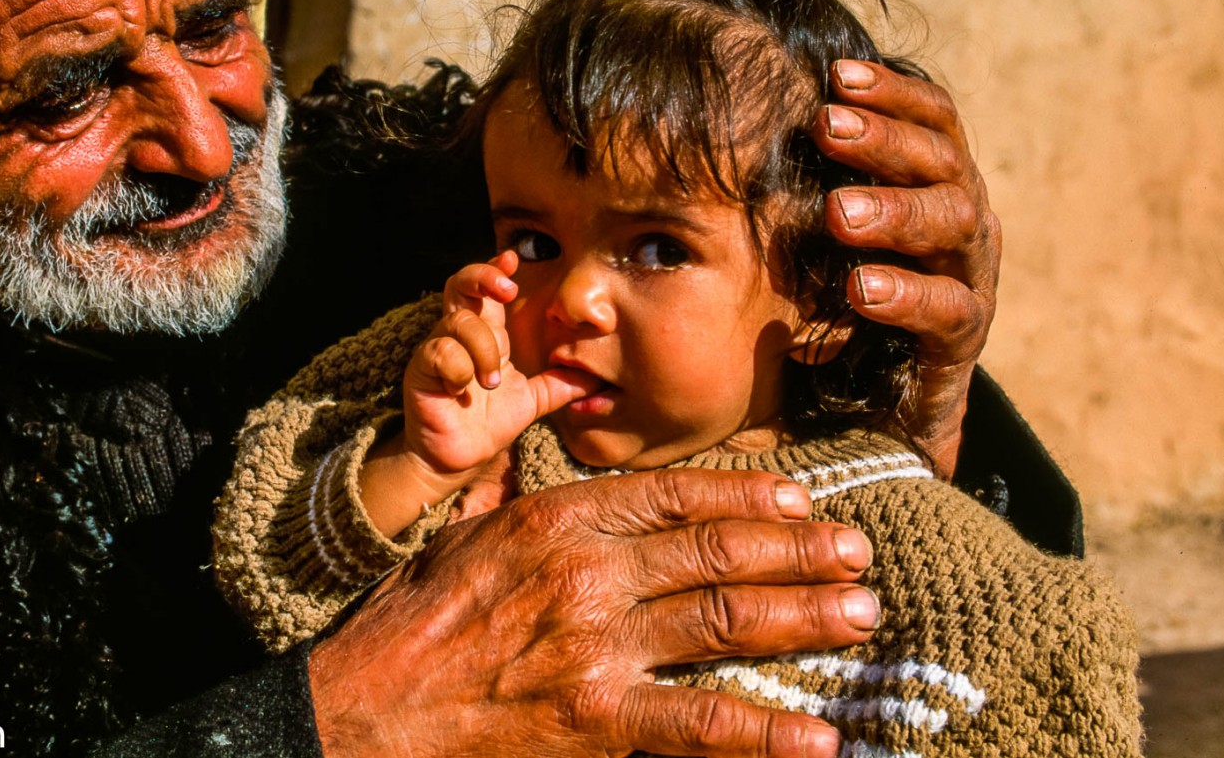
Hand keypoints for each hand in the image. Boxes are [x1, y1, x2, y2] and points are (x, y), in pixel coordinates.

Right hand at [311, 469, 876, 757]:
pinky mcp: (596, 721)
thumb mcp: (464, 538)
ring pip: (725, 619)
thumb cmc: (406, 623)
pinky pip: (701, 723)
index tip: (800, 493)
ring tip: (862, 610)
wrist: (361, 709)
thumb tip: (564, 493)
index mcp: (556, 518)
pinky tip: (820, 736)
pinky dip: (768, 732)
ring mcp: (596, 645)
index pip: (674, 492)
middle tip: (856, 550)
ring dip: (805, 614)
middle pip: (717, 549)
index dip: (747, 491)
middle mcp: (587, 570)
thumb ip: (525, 510)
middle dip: (798, 548)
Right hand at [402, 252, 597, 477]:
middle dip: (483, 276)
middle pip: (459, 284)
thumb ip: (560, 384)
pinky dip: (458, 367)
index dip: (496, 269)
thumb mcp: (534, 401)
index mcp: (487, 335)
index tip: (514, 259)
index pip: (487, 290)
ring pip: (459, 321)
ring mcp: (437, 350)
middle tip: (507, 289)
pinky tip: (462, 389)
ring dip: (482, 348)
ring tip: (491, 382)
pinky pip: (440, 351)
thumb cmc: (489, 424)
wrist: (457, 460)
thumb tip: (598, 377)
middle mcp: (459, 336)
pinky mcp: (421, 370)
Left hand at [814, 59, 1000, 475]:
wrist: (886, 405)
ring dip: (893, 210)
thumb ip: (806, 183)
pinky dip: (905, 295)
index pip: (932, 118)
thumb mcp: (826, 233)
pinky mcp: (964, 338)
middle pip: (942, 159)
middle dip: (883, 140)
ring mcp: (969, 275)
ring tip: (837, 212)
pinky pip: (948, 309)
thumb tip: (731, 116)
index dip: (892, 92)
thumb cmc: (844, 294)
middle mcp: (962, 218)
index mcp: (934, 182)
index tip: (836, 74)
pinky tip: (861, 289)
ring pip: (952, 223)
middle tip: (825, 129)